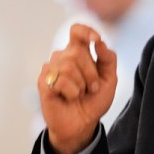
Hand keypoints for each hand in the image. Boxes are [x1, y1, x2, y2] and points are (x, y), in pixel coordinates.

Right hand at [37, 23, 116, 153]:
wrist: (83, 123)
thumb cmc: (94, 99)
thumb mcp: (110, 79)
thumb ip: (108, 58)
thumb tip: (99, 42)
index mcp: (79, 52)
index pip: (76, 30)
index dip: (85, 31)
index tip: (96, 40)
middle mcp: (63, 57)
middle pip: (77, 51)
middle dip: (91, 73)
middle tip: (92, 87)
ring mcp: (51, 69)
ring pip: (69, 66)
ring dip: (82, 85)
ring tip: (80, 94)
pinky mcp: (43, 82)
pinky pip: (61, 80)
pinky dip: (72, 92)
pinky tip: (69, 98)